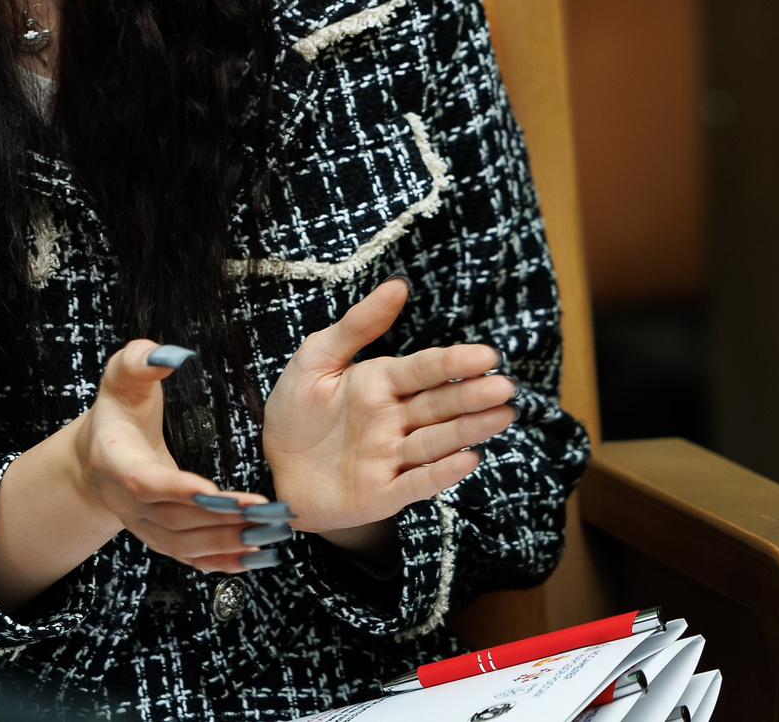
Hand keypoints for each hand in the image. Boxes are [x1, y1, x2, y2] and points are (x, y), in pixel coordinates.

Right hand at [67, 339, 283, 573]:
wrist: (97, 455)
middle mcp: (125, 501)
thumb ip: (140, 360)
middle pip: (173, 520)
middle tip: (265, 512)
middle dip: (220, 519)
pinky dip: (223, 562)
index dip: (177, 489)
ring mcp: (142, 525)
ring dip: (226, 544)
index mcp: (114, 460)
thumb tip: (172, 355)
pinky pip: (190, 559)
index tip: (215, 491)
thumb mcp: (122, 377)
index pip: (145, 482)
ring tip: (268, 533)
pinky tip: (256, 557)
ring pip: (183, 546)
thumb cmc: (118, 409)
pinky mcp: (160, 538)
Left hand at [263, 279, 514, 542]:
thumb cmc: (296, 410)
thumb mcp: (316, 359)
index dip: (452, 363)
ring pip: (437, 441)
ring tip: (502, 415)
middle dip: (471, 396)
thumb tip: (398, 285)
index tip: (486, 355)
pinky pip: (417, 482)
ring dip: (468, 430)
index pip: (423, 370)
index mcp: (380, 384)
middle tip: (504, 386)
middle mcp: (393, 420)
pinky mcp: (384, 492)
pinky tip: (468, 459)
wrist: (274, 467)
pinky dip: (441, 472)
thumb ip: (357, 325)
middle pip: (438, 405)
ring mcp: (392, 457)